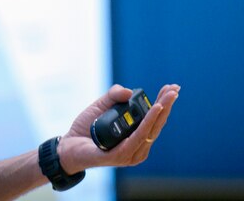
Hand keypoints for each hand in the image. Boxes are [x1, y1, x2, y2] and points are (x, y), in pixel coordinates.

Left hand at [56, 83, 179, 173]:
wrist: (68, 144)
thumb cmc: (87, 127)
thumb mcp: (100, 105)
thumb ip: (114, 95)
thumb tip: (130, 92)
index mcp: (136, 135)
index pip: (155, 119)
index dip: (164, 103)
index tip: (173, 87)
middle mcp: (137, 145)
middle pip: (157, 123)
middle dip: (167, 104)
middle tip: (175, 88)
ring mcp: (131, 152)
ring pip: (151, 129)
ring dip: (161, 112)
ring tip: (168, 97)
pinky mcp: (121, 156)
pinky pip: (137, 137)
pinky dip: (148, 123)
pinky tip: (155, 111)